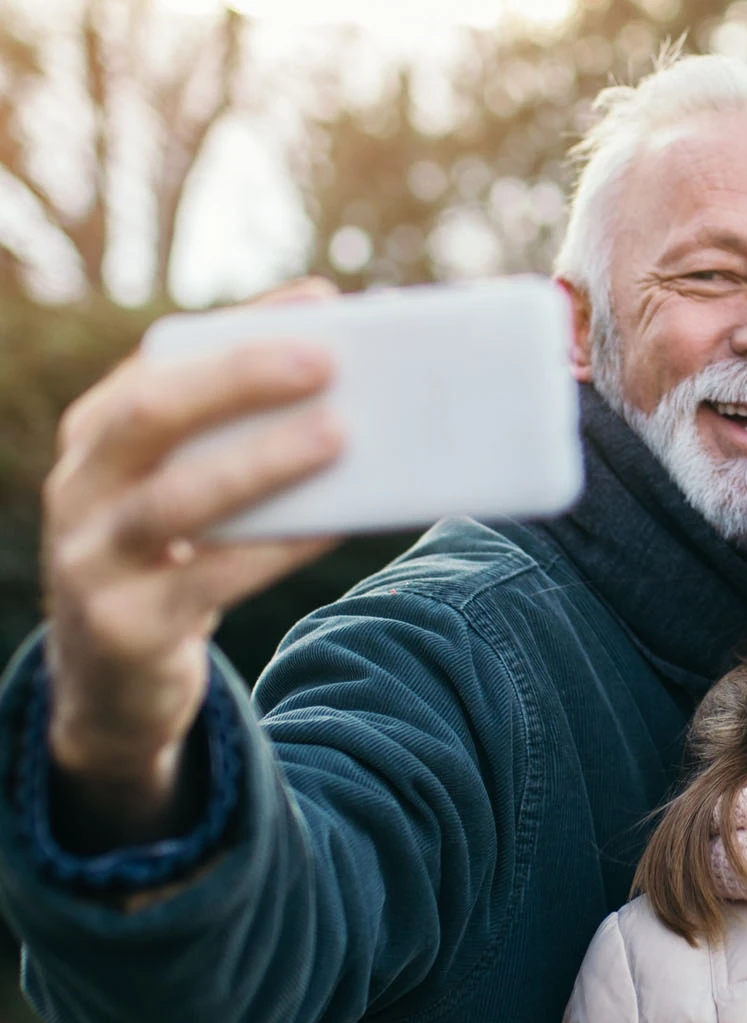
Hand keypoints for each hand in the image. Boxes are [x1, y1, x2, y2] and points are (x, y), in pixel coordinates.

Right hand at [40, 279, 345, 846]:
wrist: (111, 683)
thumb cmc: (173, 559)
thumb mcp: (185, 489)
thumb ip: (239, 438)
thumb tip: (354, 387)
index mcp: (96, 436)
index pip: (160, 361)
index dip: (241, 327)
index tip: (322, 300)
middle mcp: (78, 488)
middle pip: (149, 415)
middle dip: (237, 379)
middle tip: (327, 360)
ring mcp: (93, 560)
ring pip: (176, 501)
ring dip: (263, 462)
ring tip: (341, 433)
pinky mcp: (128, 627)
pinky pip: (211, 578)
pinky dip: (280, 546)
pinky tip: (338, 524)